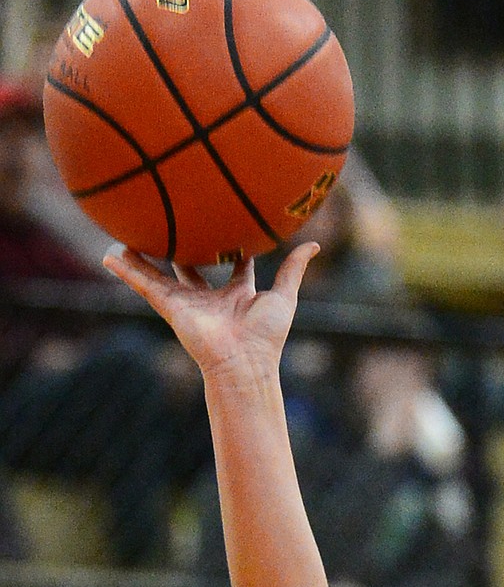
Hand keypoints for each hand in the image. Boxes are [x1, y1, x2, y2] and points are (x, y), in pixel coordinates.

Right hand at [102, 243, 318, 380]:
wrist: (244, 363)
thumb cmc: (266, 337)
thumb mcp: (284, 296)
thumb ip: (293, 270)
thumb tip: (312, 244)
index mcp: (238, 295)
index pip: (235, 266)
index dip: (233, 246)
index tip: (227, 223)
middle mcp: (211, 298)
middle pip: (191, 267)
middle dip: (181, 248)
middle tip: (170, 224)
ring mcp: (188, 303)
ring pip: (161, 274)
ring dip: (142, 257)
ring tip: (124, 235)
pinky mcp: (171, 308)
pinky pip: (144, 285)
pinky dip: (126, 271)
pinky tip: (108, 256)